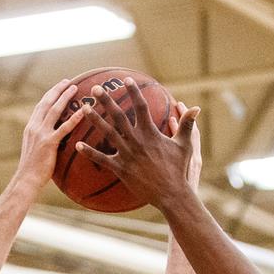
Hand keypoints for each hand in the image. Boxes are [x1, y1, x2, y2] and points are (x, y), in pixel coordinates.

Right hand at [16, 79, 87, 183]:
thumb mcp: (34, 149)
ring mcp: (41, 134)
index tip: (60, 86)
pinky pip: (64, 128)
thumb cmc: (32, 169)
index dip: (51, 94)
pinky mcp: (48, 143)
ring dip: (65, 97)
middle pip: (47, 102)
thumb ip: (41, 139)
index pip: (41, 105)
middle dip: (58, 90)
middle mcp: (34, 127)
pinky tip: (83, 111)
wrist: (26, 180)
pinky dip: (74, 118)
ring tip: (76, 88)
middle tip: (69, 81)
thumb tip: (52, 135)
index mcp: (30, 127)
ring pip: (54, 110)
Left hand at [73, 84, 199, 210]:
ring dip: (94, 119)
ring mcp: (127, 154)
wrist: (171, 194)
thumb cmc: (178, 169)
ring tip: (83, 108)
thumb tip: (196, 108)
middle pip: (118, 115)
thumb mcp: (185, 145)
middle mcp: (136, 140)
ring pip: (107, 133)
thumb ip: (187, 124)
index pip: (141, 106)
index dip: (133, 92)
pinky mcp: (120, 168)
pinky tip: (77, 144)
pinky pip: (102, 159)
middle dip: (106, 100)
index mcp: (151, 132)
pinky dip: (89, 152)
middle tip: (95, 88)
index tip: (126, 80)